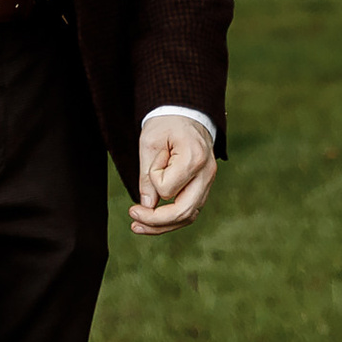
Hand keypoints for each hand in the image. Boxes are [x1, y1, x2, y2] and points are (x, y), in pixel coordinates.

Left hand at [131, 114, 215, 236]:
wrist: (187, 114)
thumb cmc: (167, 124)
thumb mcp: (149, 143)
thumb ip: (147, 175)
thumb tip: (147, 206)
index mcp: (194, 158)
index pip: (167, 188)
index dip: (152, 178)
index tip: (153, 160)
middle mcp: (207, 174)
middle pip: (184, 211)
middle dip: (156, 221)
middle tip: (133, 218)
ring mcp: (208, 182)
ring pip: (189, 216)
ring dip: (163, 226)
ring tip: (138, 226)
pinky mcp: (203, 187)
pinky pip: (189, 211)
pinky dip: (171, 219)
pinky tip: (153, 222)